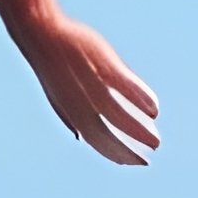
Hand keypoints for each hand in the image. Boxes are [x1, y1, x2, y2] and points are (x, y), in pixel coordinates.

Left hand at [21, 14, 159, 165]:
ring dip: (137, 130)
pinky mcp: (101, 64)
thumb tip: (80, 138)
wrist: (41, 34)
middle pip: (105, 133)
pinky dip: (138, 98)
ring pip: (115, 114)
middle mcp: (79, 102)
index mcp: (70, 111)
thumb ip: (71, 118)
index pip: (95, 140)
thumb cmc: (53, 67)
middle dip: (128, 148)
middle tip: (152, 153)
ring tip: (156, 140)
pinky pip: (122, 85)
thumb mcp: (58, 96)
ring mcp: (90, 83)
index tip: (136, 162)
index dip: (116, 154)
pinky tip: (155, 109)